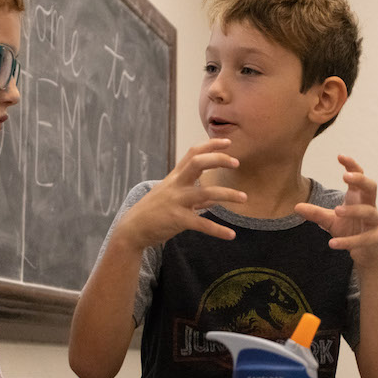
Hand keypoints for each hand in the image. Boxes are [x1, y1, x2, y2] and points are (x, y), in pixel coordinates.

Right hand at [115, 138, 246, 249]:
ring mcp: (177, 201)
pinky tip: (231, 235)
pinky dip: (218, 230)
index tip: (228, 142)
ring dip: (227, 194)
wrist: (133, 228)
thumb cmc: (155, 211)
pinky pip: (201, 224)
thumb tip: (215, 200)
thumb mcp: (174, 198)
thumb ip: (196, 198)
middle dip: (218, 159)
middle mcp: (176, 185)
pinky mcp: (177, 219)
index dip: (210, 145)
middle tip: (237, 162)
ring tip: (244, 198)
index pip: (193, 154)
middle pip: (197, 163)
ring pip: (205, 193)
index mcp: (176, 177)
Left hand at [295, 155, 377, 265]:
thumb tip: (296, 206)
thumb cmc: (350, 230)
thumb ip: (316, 213)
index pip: (359, 177)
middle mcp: (370, 206)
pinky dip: (348, 241)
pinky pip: (363, 239)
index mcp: (359, 197)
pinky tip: (332, 243)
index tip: (340, 156)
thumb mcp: (330, 220)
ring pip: (369, 212)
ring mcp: (375, 223)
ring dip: (353, 210)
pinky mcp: (375, 239)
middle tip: (345, 176)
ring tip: (337, 210)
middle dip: (361, 180)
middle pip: (372, 187)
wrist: (365, 254)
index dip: (352, 166)